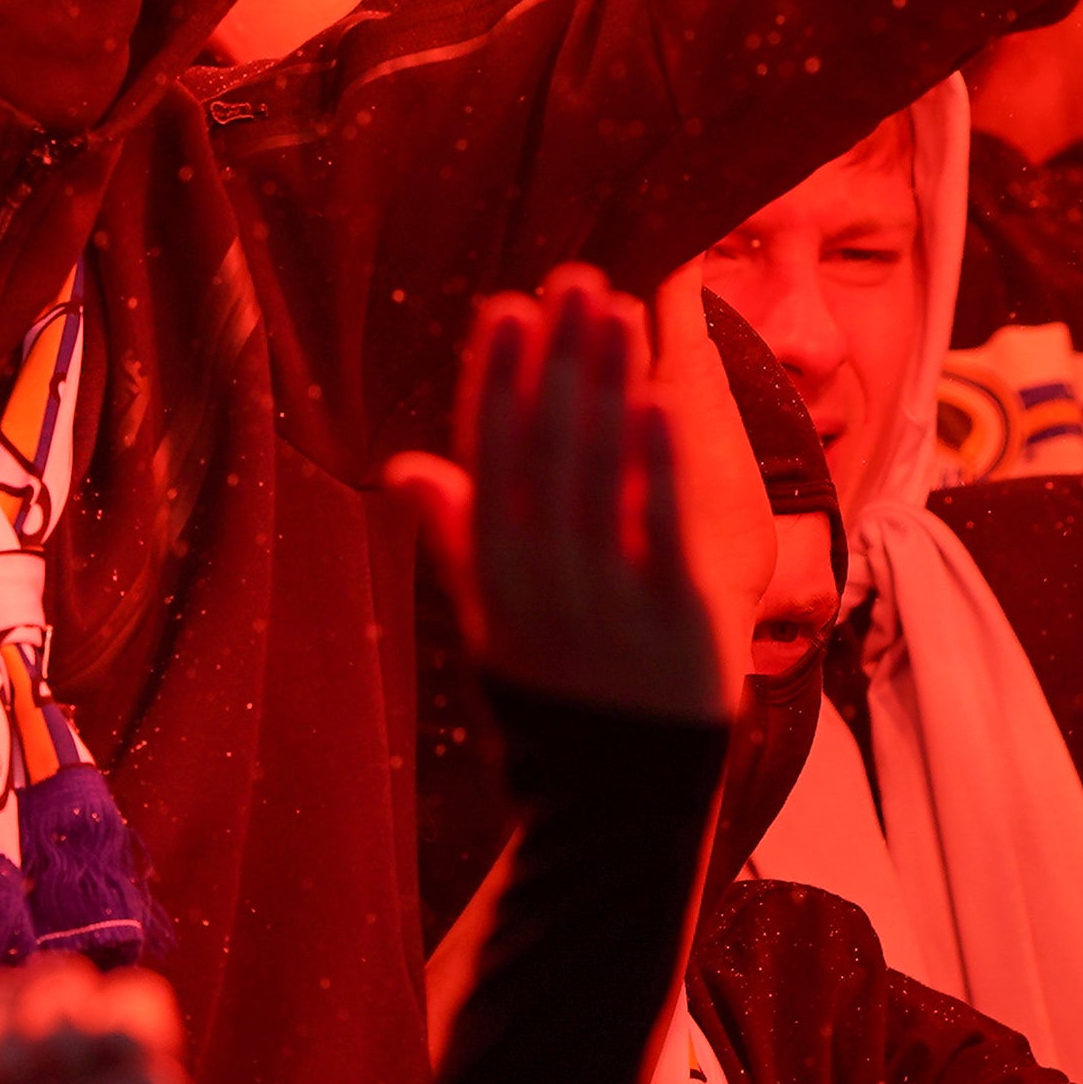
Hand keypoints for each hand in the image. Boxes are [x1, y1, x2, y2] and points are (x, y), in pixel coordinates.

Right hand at [383, 265, 728, 722]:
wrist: (621, 803)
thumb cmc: (552, 697)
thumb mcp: (490, 622)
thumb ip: (458, 540)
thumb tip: (406, 467)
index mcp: (495, 576)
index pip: (490, 458)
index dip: (498, 382)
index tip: (507, 309)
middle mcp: (545, 582)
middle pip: (548, 450)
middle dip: (559, 361)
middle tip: (574, 280)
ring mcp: (610, 601)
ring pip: (600, 475)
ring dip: (608, 387)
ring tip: (617, 311)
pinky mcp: (676, 621)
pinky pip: (661, 530)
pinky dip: (657, 464)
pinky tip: (661, 398)